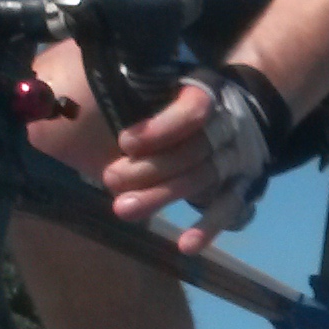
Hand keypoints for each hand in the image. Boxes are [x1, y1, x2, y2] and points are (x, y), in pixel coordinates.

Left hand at [103, 68, 288, 251]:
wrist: (246, 111)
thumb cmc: (187, 97)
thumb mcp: (169, 82)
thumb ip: (139, 90)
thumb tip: (83, 95)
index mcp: (208, 96)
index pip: (191, 112)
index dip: (161, 129)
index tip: (125, 142)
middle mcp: (227, 128)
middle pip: (191, 150)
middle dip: (150, 167)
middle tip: (110, 178)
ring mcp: (236, 158)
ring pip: (201, 179)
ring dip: (163, 196)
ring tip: (123, 209)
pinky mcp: (242, 184)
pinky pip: (227, 207)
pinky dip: (208, 228)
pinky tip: (185, 246)